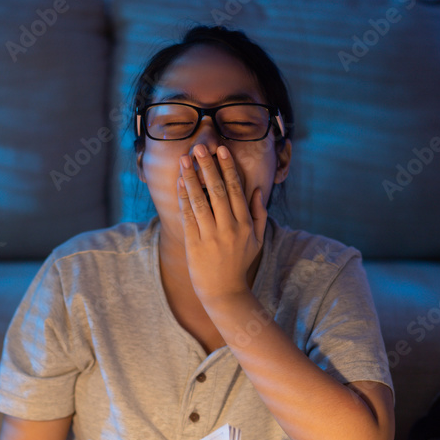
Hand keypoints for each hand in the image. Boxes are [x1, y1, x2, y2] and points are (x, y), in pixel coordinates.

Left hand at [177, 144, 267, 306]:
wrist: (224, 292)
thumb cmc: (240, 264)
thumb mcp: (257, 240)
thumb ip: (259, 214)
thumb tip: (256, 189)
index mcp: (245, 224)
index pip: (237, 189)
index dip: (228, 168)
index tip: (221, 150)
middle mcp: (229, 228)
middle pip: (218, 191)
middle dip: (208, 167)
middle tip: (200, 147)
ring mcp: (211, 236)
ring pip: (201, 200)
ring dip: (192, 177)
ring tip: (185, 159)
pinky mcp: (194, 244)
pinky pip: (188, 215)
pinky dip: (183, 197)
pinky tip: (180, 182)